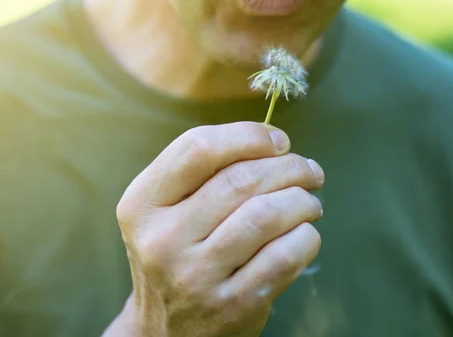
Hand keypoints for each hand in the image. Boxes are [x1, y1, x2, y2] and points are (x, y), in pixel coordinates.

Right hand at [114, 122, 323, 336]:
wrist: (166, 332)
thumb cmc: (179, 255)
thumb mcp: (167, 212)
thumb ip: (206, 172)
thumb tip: (273, 142)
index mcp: (143, 203)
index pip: (199, 147)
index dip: (249, 135)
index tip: (279, 141)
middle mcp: (162, 239)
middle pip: (242, 180)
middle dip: (290, 167)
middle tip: (309, 172)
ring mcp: (196, 276)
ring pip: (267, 215)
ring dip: (303, 201)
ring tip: (310, 203)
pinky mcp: (232, 305)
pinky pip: (285, 256)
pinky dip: (307, 237)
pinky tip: (305, 234)